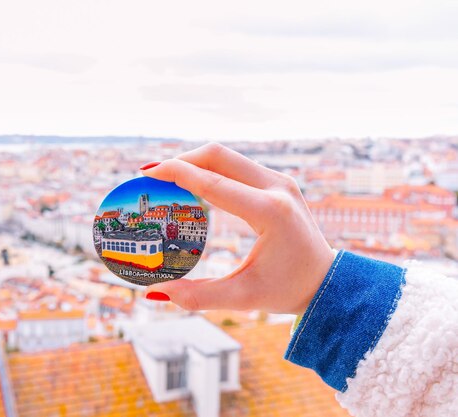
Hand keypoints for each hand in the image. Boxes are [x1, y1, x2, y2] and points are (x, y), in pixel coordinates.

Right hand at [141, 143, 335, 314]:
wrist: (327, 282)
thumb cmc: (288, 290)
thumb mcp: (243, 297)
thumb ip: (197, 296)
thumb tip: (153, 293)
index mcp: (270, 213)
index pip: (214, 183)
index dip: (178, 173)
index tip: (148, 172)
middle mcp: (277, 188)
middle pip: (219, 156)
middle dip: (182, 160)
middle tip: (153, 175)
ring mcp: (280, 181)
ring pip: (227, 157)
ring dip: (196, 162)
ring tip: (168, 179)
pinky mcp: (278, 182)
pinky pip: (237, 165)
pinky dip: (211, 169)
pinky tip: (193, 183)